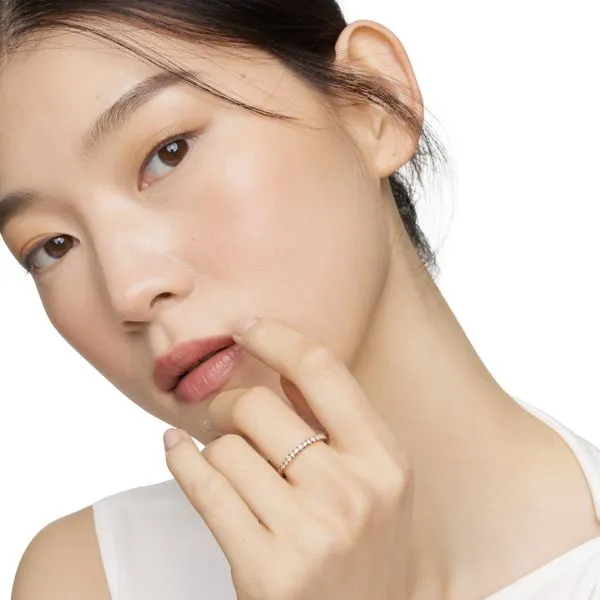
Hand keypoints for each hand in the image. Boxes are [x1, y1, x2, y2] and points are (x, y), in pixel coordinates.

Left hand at [163, 317, 413, 599]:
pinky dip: (180, 461)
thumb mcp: (375, 482)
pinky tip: (176, 451)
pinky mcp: (266, 570)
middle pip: (258, 405)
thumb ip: (334, 420)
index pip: (322, 370)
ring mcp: (310, 533)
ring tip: (224, 459)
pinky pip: (204, 489)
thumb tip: (281, 357)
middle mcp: (352, 493)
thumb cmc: (367, 549)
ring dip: (215, 445)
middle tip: (225, 413)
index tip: (245, 326)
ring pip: (226, 447)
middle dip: (230, 402)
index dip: (276, 337)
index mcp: (386, 461)